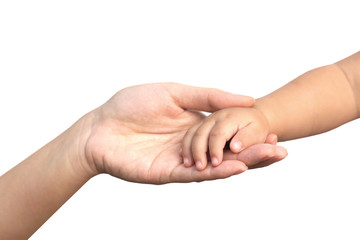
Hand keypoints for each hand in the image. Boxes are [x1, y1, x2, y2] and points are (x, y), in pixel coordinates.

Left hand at [82, 83, 284, 183]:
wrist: (101, 126)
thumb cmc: (131, 105)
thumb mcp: (174, 92)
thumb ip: (208, 97)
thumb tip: (244, 98)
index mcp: (194, 125)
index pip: (228, 132)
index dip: (249, 134)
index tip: (272, 132)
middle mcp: (192, 145)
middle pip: (227, 152)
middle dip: (254, 152)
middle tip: (280, 151)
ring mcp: (181, 161)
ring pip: (216, 165)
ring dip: (242, 163)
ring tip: (267, 158)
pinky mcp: (168, 173)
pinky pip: (195, 174)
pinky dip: (216, 172)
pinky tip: (235, 167)